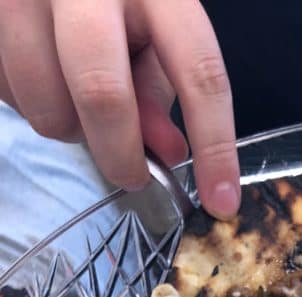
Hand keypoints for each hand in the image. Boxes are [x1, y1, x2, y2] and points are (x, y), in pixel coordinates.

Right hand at [0, 0, 239, 217]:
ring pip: (47, 105)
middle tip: (130, 175)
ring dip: (68, 129)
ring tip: (76, 103)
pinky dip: (30, 104)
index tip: (221, 201)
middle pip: (102, 93)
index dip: (214, 145)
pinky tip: (42, 76)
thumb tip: (167, 153)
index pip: (199, 71)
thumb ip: (159, 90)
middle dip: (119, 153)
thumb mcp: (150, 30)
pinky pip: (8, 94)